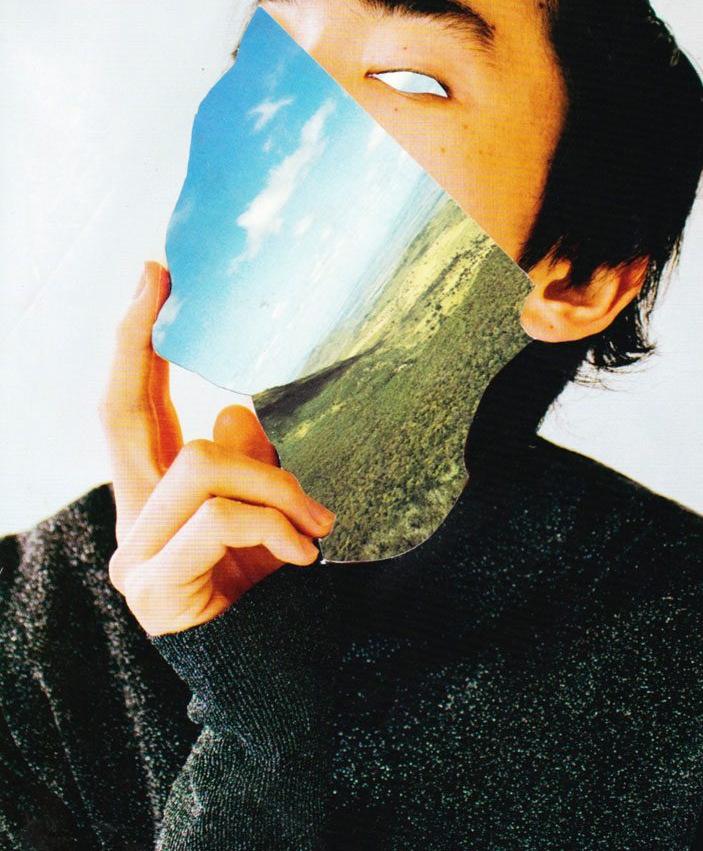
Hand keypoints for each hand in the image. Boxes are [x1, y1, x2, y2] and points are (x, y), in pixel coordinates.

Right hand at [101, 262, 334, 634]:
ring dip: (274, 479)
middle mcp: (132, 522)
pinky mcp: (155, 590)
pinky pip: (220, 518)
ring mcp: (136, 559)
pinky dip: (274, 524)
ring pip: (199, 463)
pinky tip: (304, 552)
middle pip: (121, 414)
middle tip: (161, 277)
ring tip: (318, 517)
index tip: (153, 277)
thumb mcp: (271, 517)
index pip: (132, 409)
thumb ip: (249, 464)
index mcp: (157, 499)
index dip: (135, 343)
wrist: (278, 689)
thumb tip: (232, 408)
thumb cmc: (275, 599)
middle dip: (139, 339)